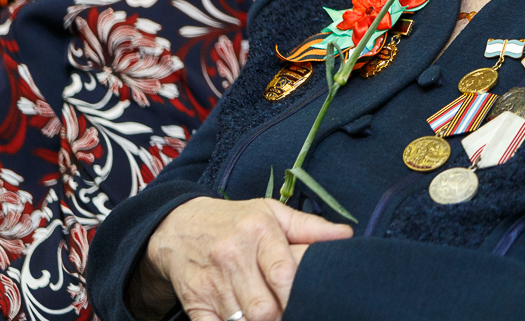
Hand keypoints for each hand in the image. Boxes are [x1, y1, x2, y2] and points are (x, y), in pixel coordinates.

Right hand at [140, 197, 352, 320]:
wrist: (178, 226)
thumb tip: (346, 235)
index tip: (312, 300)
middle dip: (283, 317)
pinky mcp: (194, 304)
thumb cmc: (237, 220)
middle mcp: (233, 257)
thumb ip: (310, 227)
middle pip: (263, 308)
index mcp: (258, 231)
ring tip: (275, 317)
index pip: (282, 272)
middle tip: (295, 313)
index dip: (298, 293)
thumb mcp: (272, 213)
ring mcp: (212, 283)